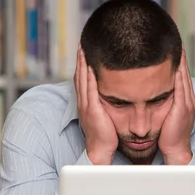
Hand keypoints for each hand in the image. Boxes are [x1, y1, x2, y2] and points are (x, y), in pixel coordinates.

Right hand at [74, 46, 117, 164]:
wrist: (101, 151)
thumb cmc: (107, 136)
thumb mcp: (106, 115)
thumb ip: (107, 104)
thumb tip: (115, 94)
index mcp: (87, 103)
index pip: (83, 79)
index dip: (83, 64)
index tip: (85, 50)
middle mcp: (84, 102)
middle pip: (80, 76)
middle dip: (81, 59)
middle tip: (83, 43)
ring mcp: (86, 106)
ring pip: (83, 80)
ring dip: (83, 64)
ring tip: (84, 49)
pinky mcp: (92, 110)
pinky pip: (90, 90)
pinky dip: (90, 77)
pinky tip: (92, 66)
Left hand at [158, 49, 194, 164]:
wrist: (175, 151)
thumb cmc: (167, 136)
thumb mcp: (164, 114)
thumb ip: (160, 102)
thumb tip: (150, 93)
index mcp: (184, 100)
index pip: (180, 75)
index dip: (177, 61)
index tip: (171, 47)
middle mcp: (188, 99)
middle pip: (183, 72)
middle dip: (179, 56)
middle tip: (173, 39)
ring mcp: (187, 102)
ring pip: (183, 76)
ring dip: (180, 61)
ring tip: (175, 45)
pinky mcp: (183, 107)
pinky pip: (180, 86)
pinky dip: (178, 74)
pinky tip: (174, 63)